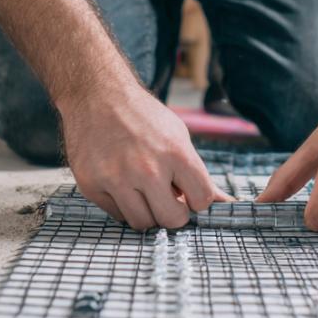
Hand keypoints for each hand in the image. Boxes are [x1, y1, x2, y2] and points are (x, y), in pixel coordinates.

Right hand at [61, 88, 230, 230]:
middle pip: (171, 220)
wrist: (96, 93)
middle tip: (166, 197)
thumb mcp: (178, 135)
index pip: (202, 200)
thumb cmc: (141, 115)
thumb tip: (226, 204)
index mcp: (175, 152)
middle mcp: (145, 168)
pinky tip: (120, 182)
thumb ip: (198, 173)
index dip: (197, 199)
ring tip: (142, 189)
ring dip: (147, 211)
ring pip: (142, 223)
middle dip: (173, 212)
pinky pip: (115, 214)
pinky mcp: (90, 184)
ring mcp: (115, 178)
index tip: (187, 192)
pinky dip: (122, 204)